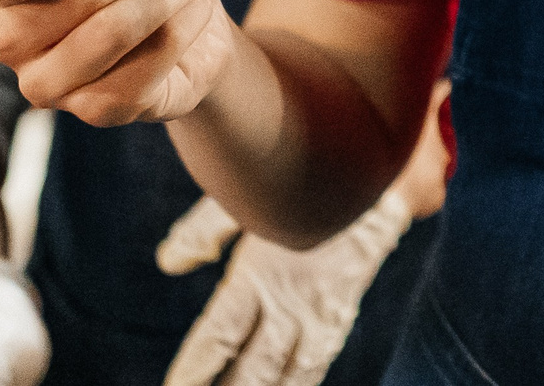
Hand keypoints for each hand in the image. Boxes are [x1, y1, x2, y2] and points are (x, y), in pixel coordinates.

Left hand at [158, 189, 413, 385]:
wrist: (374, 178)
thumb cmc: (299, 181)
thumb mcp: (245, 197)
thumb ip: (203, 232)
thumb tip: (169, 262)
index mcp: (258, 276)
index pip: (218, 338)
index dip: (195, 368)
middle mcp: (289, 304)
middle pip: (253, 370)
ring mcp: (319, 316)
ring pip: (287, 377)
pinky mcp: (340, 317)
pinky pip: (316, 365)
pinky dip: (297, 385)